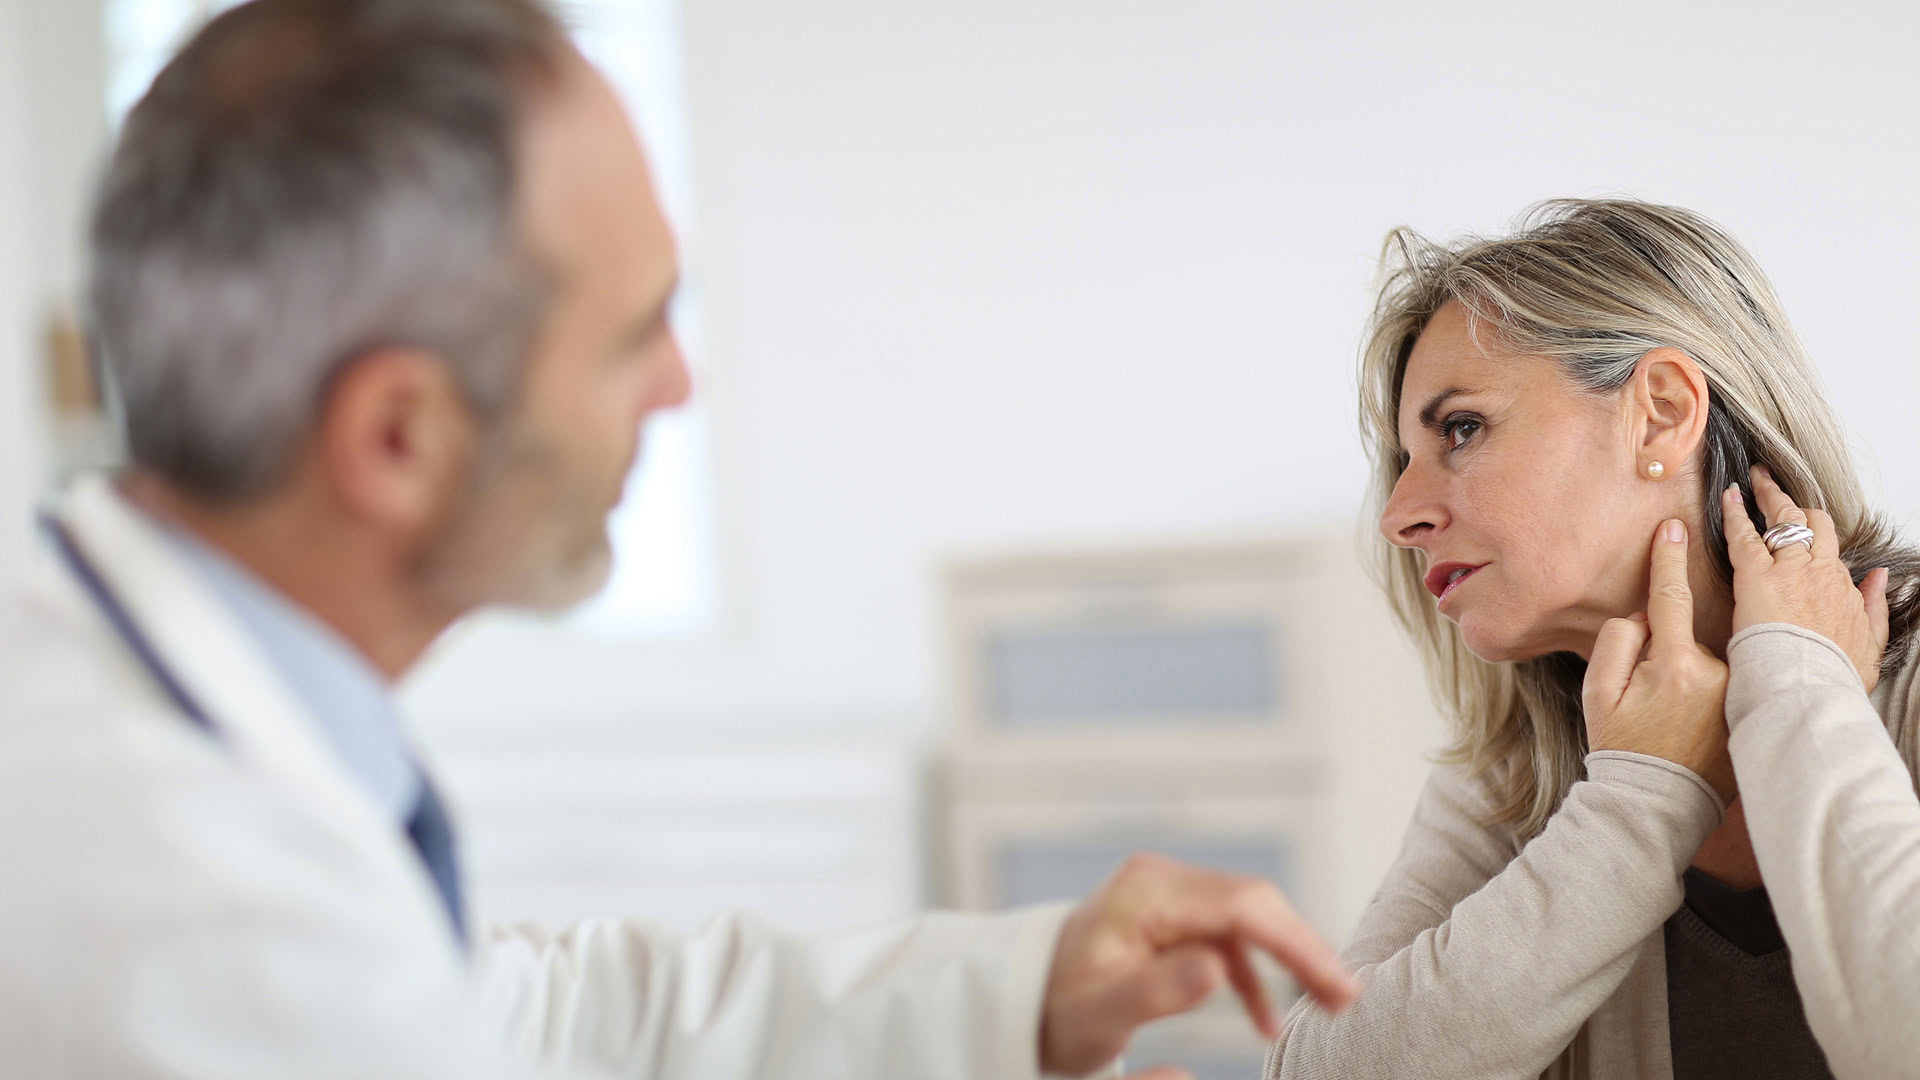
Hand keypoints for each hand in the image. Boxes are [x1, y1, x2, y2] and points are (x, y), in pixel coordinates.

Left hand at [1039, 852, 1358, 1078]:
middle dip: (1303, 948)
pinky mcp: (1170, 916)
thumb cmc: (1056, 1009)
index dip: (1297, 942)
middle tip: (1345, 998)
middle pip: (1253, 903)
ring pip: (1247, 918)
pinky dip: (1251, 972)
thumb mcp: (1101, 1013)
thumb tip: (1217, 968)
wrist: (1020, 1000)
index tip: (1336, 985)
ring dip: (1285, 960)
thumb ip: (1158, 990)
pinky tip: (1266, 1019)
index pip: (1242, 905)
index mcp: (1147, 892)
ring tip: (1326, 1006)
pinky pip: (1226, 936)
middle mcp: (1160, 880)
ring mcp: (1166, 894)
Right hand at [1582, 518, 1735, 803]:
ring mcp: (1742, 692)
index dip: (1668, 560)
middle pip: (1695, 628)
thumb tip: (1644, 613)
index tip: (1673, 528)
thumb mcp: (1597, 692)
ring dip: (1703, 662)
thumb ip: (1618, 640)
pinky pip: (1740, 675)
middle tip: (1651, 688)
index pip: (1671, 598)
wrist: (1658, 805)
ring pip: (1719, 652)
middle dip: (1673, 640)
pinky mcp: (1754, 707)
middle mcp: (1719, 674)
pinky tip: (1708, 709)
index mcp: (1676, 665)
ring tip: (1679, 705)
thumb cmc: (1624, 749)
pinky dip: (1727, 680)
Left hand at [1723, 465, 1889, 691]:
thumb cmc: (1833, 674)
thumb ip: (1874, 607)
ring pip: (1780, 520)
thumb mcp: (1870, 642)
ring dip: (1767, 496)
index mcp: (1842, 586)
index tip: (1803, 526)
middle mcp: (1819, 571)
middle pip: (1810, 523)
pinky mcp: (1758, 577)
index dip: (1814, 534)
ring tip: (1754, 480)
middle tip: (1773, 487)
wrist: (1810, 688)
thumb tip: (1879, 578)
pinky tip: (1727, 496)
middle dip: (1792, 504)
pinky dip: (1735, 513)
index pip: (1827, 549)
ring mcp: (1789, 570)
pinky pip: (1745, 535)